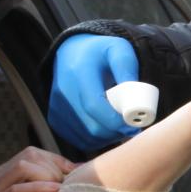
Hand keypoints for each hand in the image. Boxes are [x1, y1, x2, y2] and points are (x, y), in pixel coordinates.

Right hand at [0, 147, 74, 191]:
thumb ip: (27, 190)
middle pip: (29, 155)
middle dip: (53, 165)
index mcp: (3, 173)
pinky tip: (53, 191)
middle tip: (65, 183)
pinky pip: (17, 190)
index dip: (54, 158)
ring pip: (23, 167)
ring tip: (58, 188)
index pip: (31, 153)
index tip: (72, 170)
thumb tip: (57, 186)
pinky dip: (38, 187)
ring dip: (46, 174)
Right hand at [49, 35, 139, 151]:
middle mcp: (63, 91)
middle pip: (91, 126)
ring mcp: (56, 106)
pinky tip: (105, 130)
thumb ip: (127, 69)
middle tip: (131, 130)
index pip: (94, 105)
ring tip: (119, 128)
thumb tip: (135, 99)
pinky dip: (94, 141)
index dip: (115, 121)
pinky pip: (77, 139)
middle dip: (115, 133)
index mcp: (79, 72)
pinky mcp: (55, 117)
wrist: (71, 53)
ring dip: (106, 139)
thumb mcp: (118, 50)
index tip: (133, 126)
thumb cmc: (100, 52)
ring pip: (85, 137)